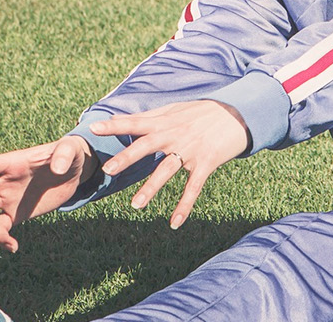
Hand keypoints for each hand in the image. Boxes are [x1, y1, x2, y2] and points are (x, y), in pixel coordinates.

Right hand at [0, 136, 95, 252]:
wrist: (73, 172)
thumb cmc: (68, 154)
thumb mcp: (69, 150)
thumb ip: (63, 155)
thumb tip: (57, 168)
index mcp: (13, 162)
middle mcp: (4, 180)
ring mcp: (8, 197)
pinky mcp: (16, 214)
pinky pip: (2, 228)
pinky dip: (3, 238)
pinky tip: (12, 247)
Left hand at [92, 100, 248, 229]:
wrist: (238, 115)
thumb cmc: (203, 112)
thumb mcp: (175, 109)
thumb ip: (149, 117)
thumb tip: (121, 120)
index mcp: (165, 121)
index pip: (135, 122)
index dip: (114, 125)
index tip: (94, 128)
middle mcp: (175, 135)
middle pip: (147, 146)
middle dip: (127, 158)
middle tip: (108, 170)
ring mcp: (191, 150)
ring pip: (167, 170)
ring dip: (151, 188)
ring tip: (136, 205)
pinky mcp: (207, 163)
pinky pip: (193, 188)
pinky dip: (184, 206)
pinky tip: (174, 223)